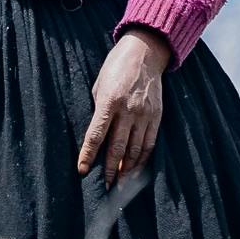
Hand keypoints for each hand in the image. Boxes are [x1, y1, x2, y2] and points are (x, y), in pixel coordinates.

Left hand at [77, 28, 170, 187]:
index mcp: (109, 101)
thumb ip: (98, 109)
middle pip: (117, 148)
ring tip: (119, 183)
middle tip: (104, 186)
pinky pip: (149, 144)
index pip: (96, 135)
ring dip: (126, 170)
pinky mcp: (157, 116)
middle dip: (110, 170)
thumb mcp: (99, 84)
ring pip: (135, 150)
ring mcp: (144, 114)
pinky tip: (135, 169)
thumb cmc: (116, 66)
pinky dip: (142, 159)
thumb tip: (96, 134)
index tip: (82, 171)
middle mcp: (128, 110)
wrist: (146, 52)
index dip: (88, 155)